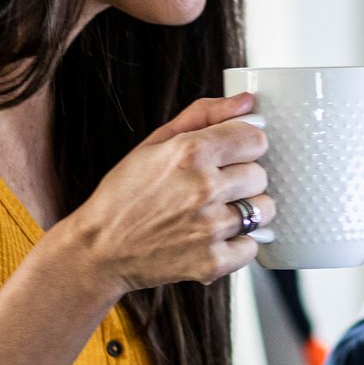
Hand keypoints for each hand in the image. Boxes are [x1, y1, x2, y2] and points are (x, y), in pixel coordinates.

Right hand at [56, 95, 275, 295]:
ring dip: (245, 211)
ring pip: (264, 210)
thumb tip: (247, 102)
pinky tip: (211, 239)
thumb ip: (204, 115)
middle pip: (261, 175)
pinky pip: (252, 246)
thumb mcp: (154, 143)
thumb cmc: (125, 194)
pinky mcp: (212, 262)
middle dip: (241, 179)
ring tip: (213, 214)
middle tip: (212, 189)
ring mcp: (209, 228)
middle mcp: (204, 188)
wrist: (99, 249)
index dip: (243, 147)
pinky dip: (237, 244)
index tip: (229, 156)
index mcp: (190, 152)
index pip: (256, 139)